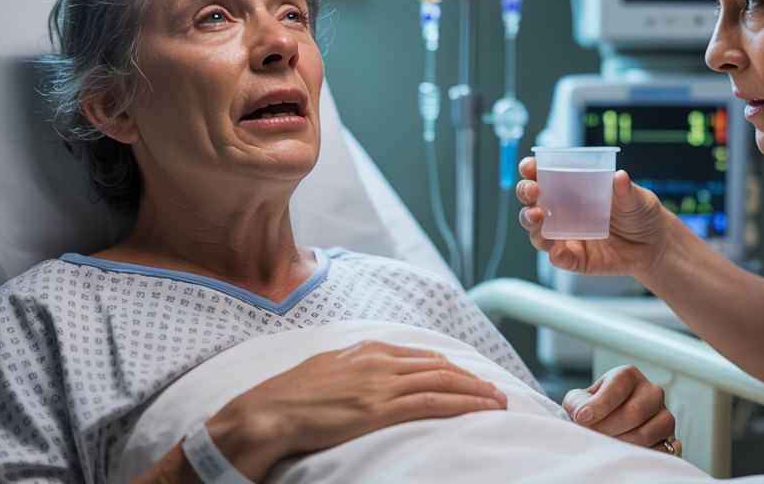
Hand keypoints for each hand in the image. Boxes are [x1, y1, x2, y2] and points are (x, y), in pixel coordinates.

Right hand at [205, 340, 506, 480]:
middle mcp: (379, 361)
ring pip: (443, 381)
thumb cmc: (289, 397)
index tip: (469, 377)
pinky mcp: (378, 409)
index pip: (422, 356)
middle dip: (472, 378)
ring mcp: (380, 384)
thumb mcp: (327, 369)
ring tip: (497, 402)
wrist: (266, 413)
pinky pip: (432, 402)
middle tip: (495, 390)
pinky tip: (481, 410)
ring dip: (476, 392)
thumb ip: (354, 369)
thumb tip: (367, 377)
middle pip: (440, 366)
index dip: (452, 367)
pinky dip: (463, 404)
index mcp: (367, 349)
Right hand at [516, 156, 678, 277]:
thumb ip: (625, 189)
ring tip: (538, 217)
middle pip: (532, 203)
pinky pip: (560, 259)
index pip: (543, 176)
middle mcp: (563, 212)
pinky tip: (558, 251)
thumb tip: (619, 177)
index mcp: (572, 190)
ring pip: (537, 232)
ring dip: (531, 224)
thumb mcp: (636, 197)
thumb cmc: (640, 213)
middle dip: (525, 194)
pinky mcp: (576, 259)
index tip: (529, 167)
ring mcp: (567, 237)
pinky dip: (556, 255)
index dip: (531, 170)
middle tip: (533, 190)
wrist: (654, 244)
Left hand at [563, 365, 674, 449]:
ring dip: (621, 445)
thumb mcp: (579, 401)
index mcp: (629, 376)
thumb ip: (578, 403)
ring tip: (605, 446)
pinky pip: (662, 451)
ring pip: (647, 434)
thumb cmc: (593, 411)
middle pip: (634, 412)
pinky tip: (625, 455)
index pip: (619, 384)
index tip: (582, 419)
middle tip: (592, 436)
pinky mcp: (671, 440)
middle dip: (607, 428)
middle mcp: (652, 392)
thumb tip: (583, 414)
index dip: (600, 404)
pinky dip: (641, 456)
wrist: (606, 426)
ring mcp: (665, 416)